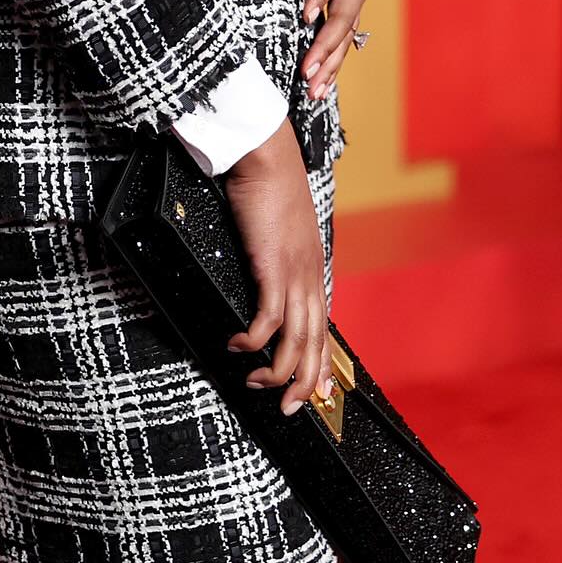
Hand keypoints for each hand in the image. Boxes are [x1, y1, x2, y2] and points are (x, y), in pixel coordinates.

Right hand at [223, 122, 330, 412]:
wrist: (266, 154)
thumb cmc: (269, 184)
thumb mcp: (281, 228)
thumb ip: (279, 252)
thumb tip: (267, 268)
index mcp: (313, 268)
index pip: (323, 328)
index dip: (321, 365)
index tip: (317, 393)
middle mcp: (311, 276)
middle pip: (315, 344)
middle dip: (303, 383)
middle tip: (287, 408)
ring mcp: (295, 274)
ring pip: (296, 341)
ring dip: (277, 371)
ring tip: (256, 383)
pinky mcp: (273, 267)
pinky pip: (268, 320)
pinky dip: (254, 342)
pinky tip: (238, 345)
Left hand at [294, 0, 377, 99]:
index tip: (304, 15)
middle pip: (344, 16)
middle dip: (326, 45)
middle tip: (307, 69)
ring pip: (345, 35)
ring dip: (330, 64)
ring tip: (313, 91)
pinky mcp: (351, 6)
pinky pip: (344, 38)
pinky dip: (333, 63)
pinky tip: (321, 86)